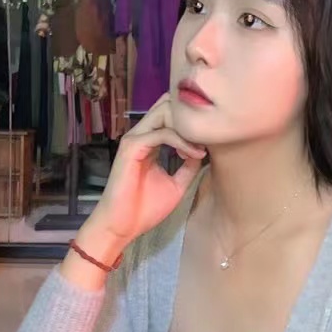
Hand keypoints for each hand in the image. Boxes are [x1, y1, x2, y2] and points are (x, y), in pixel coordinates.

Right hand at [81, 95, 204, 249]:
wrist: (123, 226)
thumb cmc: (144, 209)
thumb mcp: (176, 185)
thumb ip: (188, 166)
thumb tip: (203, 151)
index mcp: (149, 142)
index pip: (170, 115)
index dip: (192, 123)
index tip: (208, 143)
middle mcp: (141, 135)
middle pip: (167, 105)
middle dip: (190, 119)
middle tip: (207, 139)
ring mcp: (135, 139)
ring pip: (164, 113)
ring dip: (187, 128)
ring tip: (201, 147)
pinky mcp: (132, 148)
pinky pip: (161, 133)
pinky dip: (181, 141)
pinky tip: (194, 154)